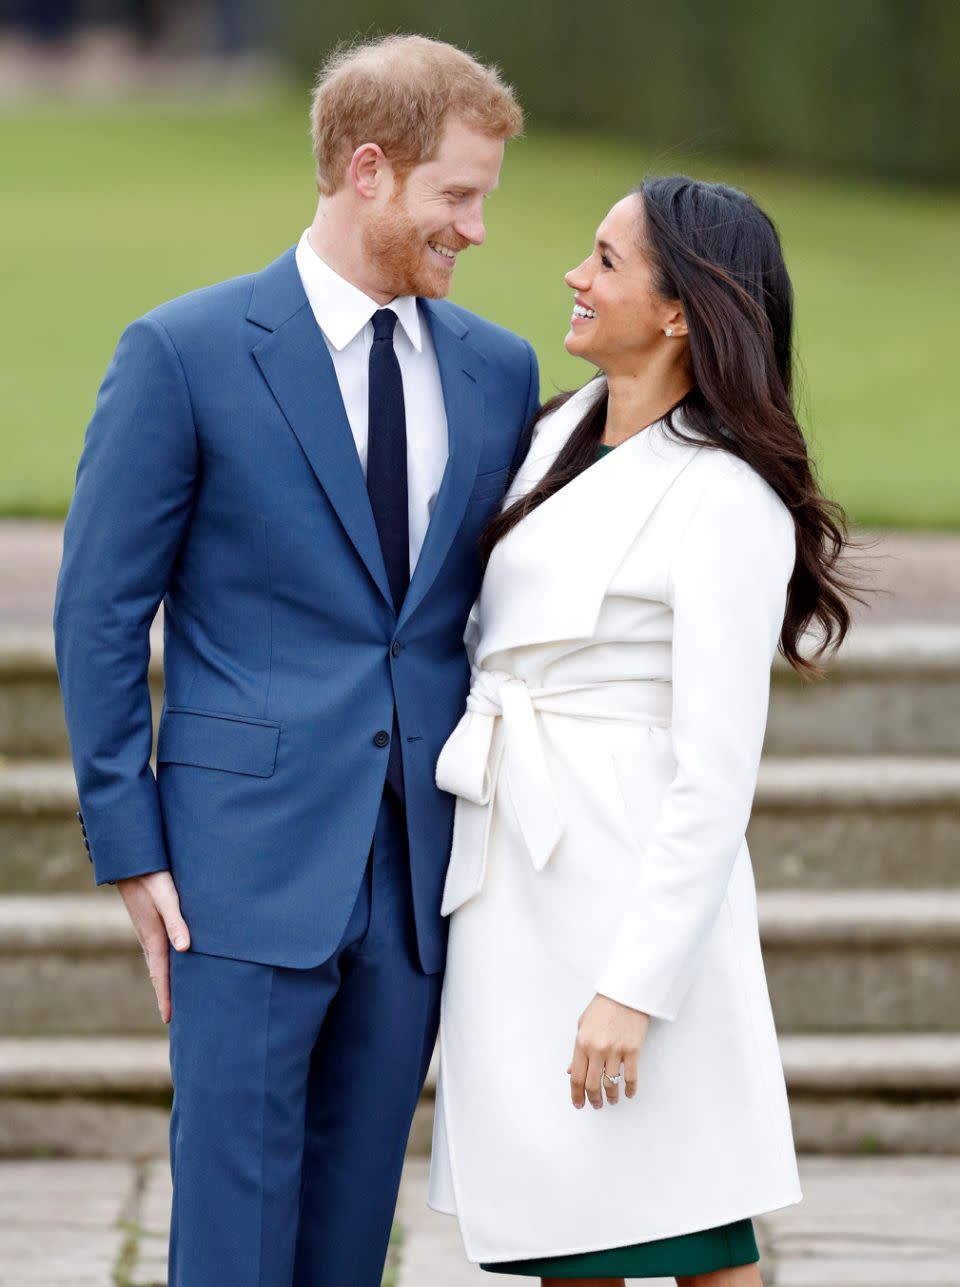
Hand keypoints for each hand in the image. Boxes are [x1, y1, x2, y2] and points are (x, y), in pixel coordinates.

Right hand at [116, 871, 189, 1024]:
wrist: (131, 861)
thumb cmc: (152, 878)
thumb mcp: (168, 899)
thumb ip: (177, 922)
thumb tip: (185, 949)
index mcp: (154, 938)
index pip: (160, 976)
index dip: (165, 998)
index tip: (168, 1020)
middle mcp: (150, 939)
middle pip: (158, 974)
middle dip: (165, 994)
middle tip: (173, 1017)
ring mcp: (148, 931)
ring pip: (158, 962)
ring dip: (165, 979)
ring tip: (175, 994)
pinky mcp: (150, 921)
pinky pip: (158, 949)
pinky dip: (165, 963)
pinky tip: (174, 960)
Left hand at [567, 994, 648, 1109]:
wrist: (626, 992)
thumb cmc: (603, 1007)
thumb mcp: (582, 1025)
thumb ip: (577, 1051)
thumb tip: (571, 1071)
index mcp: (582, 1043)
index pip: (576, 1077)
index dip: (576, 1094)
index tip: (578, 1103)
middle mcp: (597, 1049)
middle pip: (593, 1084)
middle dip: (594, 1099)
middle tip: (596, 1105)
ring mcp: (616, 1050)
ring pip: (611, 1084)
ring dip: (611, 1097)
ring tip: (612, 1100)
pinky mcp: (633, 1050)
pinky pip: (631, 1076)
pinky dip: (629, 1089)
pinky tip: (628, 1094)